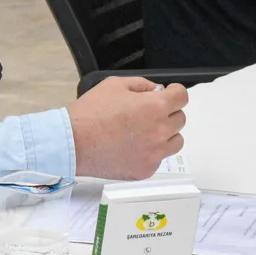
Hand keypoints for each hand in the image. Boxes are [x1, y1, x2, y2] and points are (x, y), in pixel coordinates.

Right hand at [68, 77, 187, 179]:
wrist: (73, 143)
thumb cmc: (90, 114)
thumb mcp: (114, 85)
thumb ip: (141, 85)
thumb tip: (156, 90)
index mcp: (155, 107)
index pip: (182, 96)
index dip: (174, 92)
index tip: (169, 94)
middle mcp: (160, 131)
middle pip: (180, 119)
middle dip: (167, 112)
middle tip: (147, 114)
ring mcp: (155, 153)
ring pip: (175, 141)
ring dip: (165, 134)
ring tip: (143, 132)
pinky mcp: (146, 169)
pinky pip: (158, 158)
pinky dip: (150, 152)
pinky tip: (132, 146)